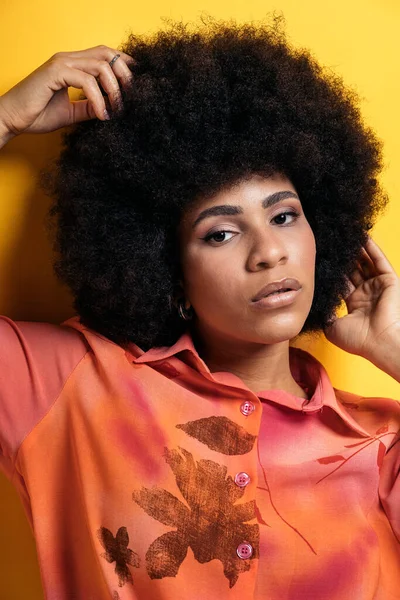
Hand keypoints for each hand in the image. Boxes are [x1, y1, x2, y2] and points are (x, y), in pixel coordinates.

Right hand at [0, 45, 134, 137]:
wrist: (12, 119)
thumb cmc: (36, 114)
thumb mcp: (72, 112)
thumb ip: (90, 107)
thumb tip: (111, 109)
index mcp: (72, 64)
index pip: (105, 54)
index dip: (124, 66)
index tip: (135, 89)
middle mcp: (68, 58)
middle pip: (108, 54)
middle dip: (125, 75)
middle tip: (129, 100)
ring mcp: (61, 63)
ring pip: (101, 66)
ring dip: (114, 90)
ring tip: (116, 111)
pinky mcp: (55, 72)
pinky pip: (87, 82)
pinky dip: (98, 99)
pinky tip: (101, 115)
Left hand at [323, 236, 399, 362]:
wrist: (380, 342)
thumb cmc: (358, 340)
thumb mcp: (332, 327)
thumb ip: (324, 314)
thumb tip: (312, 305)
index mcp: (355, 304)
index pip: (342, 282)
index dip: (333, 271)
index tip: (321, 259)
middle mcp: (367, 294)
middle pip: (353, 270)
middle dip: (343, 257)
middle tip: (331, 243)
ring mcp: (378, 286)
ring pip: (366, 262)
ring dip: (357, 249)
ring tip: (345, 235)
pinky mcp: (389, 281)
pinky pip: (379, 261)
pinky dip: (372, 248)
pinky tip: (362, 236)